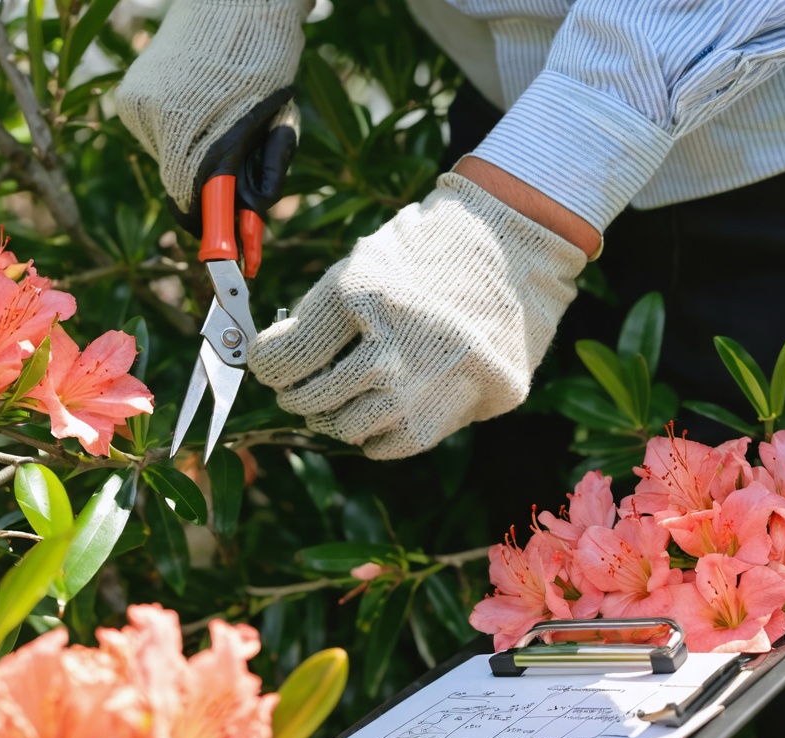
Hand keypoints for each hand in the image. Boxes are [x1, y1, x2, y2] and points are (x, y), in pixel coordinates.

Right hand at [116, 0, 311, 234]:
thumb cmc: (267, 53)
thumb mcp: (278, 117)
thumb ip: (264, 170)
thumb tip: (253, 223)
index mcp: (195, 124)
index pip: (193, 199)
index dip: (213, 230)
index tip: (232, 260)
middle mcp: (156, 118)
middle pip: (179, 184)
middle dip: (208, 195)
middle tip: (236, 202)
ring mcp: (136, 105)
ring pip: (166, 161)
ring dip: (192, 160)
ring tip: (221, 125)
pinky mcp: (127, 97)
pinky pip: (155, 138)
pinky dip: (177, 138)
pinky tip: (197, 109)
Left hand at [249, 173, 587, 459]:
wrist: (517, 246)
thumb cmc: (430, 252)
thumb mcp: (364, 263)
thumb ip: (316, 312)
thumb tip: (273, 357)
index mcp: (362, 296)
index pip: (287, 356)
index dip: (267, 365)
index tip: (268, 367)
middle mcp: (395, 346)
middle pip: (314, 398)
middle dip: (295, 395)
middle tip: (296, 389)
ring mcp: (432, 382)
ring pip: (351, 428)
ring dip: (331, 420)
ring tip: (333, 405)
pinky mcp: (466, 404)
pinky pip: (395, 443)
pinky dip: (375, 436)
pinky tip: (376, 415)